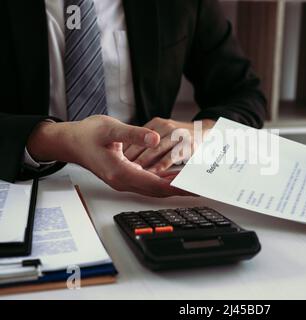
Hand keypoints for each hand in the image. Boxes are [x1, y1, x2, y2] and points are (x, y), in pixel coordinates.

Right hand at [27, 115, 190, 197]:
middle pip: (158, 191)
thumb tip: (155, 139)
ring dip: (173, 187)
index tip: (194, 186)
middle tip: (200, 187)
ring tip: (193, 183)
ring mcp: (124, 181)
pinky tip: (174, 176)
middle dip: (180, 190)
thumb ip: (134, 134)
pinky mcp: (125, 176)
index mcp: (122, 173)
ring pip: (154, 188)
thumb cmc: (87, 135)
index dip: (178, 186)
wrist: (71, 142)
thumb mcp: (110, 129)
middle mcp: (124, 181)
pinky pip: (148, 183)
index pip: (157, 184)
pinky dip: (163, 181)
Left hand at [124, 117, 215, 172]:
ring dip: (146, 162)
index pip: (138, 137)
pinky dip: (162, 166)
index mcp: (158, 124)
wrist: (208, 130)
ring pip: (158, 150)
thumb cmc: (182, 135)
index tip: (117, 160)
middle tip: (122, 168)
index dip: (127, 150)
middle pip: (146, 143)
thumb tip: (126, 154)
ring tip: (135, 172)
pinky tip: (154, 174)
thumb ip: (147, 141)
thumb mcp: (164, 132)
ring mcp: (179, 135)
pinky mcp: (189, 145)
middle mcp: (168, 127)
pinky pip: (172, 157)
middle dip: (134, 158)